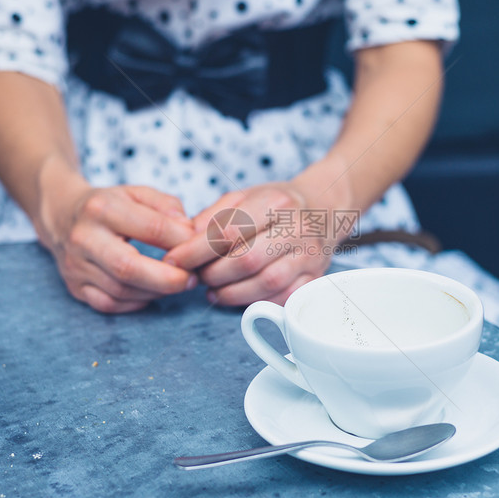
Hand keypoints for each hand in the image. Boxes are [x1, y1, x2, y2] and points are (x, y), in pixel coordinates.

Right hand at [40, 183, 197, 312]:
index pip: (150, 228)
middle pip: (128, 267)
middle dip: (167, 278)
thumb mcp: (136, 192)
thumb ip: (165, 205)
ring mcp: (75, 265)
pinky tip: (152, 293)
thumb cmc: (109, 205)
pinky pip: (108, 304)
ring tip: (177, 284)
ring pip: (120, 291)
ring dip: (155, 292)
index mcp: (101, 208)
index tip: (198, 247)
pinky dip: (135, 303)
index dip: (181, 241)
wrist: (61, 215)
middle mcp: (83, 238)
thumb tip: (187, 229)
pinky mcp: (74, 286)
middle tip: (192, 279)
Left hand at [164, 182, 343, 305]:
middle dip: (212, 274)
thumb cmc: (276, 205)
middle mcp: (297, 228)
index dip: (195, 251)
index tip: (174, 260)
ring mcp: (310, 255)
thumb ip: (212, 217)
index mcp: (276, 202)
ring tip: (212, 290)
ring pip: (265, 283)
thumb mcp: (243, 196)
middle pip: (246, 261)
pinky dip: (255, 301)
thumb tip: (184, 241)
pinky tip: (238, 296)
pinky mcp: (315, 278)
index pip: (228, 232)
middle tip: (196, 276)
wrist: (323, 209)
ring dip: (230, 293)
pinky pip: (282, 298)